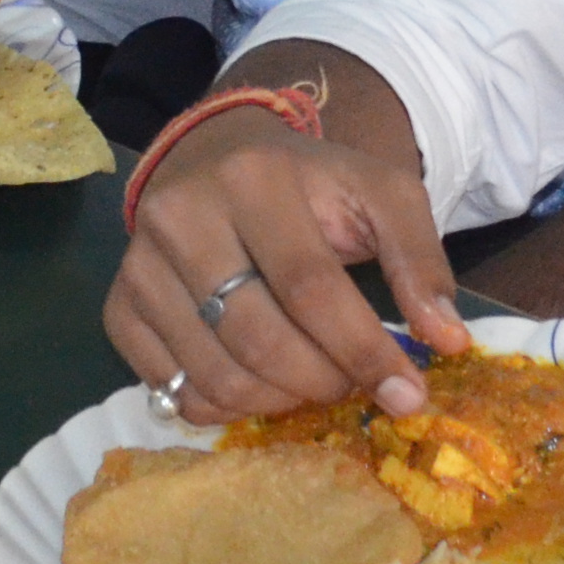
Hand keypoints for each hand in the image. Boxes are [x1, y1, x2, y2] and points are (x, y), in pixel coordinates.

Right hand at [104, 109, 464, 424]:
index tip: (408, 395)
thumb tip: (446, 341)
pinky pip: (173, 389)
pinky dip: (226, 407)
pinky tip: (261, 383)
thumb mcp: (380, 194)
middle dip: (322, 381)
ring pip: (215, 375)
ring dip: (279, 401)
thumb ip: (420, 260)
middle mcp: (181, 216)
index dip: (362, 350)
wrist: (219, 156)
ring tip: (313, 382)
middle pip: (257, 339)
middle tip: (355, 386)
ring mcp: (139, 265)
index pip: (310, 286)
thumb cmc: (310, 183)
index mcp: (253, 178)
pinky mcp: (117, 306)